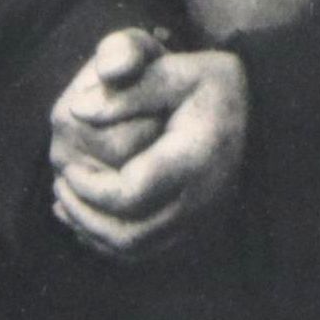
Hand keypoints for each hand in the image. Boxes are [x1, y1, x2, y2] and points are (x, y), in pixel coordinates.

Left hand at [53, 49, 248, 262]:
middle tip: (60, 183)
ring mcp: (200, 221)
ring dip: (92, 230)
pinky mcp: (195, 229)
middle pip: (128, 232)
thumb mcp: (176, 69)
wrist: (258, 110)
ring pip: (134, 249)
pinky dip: (110, 239)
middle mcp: (201, 200)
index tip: (67, 166)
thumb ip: (130, 87)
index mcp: (196, 160)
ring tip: (66, 200)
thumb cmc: (212, 85)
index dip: (90, 187)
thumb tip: (78, 110)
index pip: (130, 194)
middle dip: (84, 212)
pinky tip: (88, 217)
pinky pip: (145, 250)